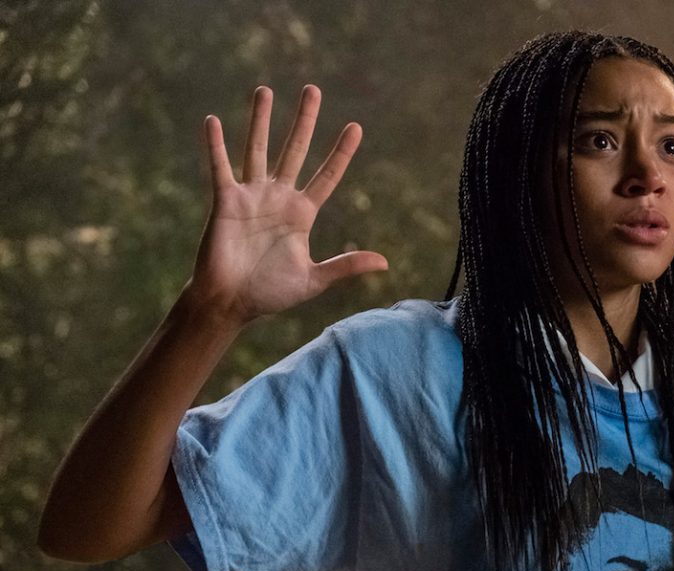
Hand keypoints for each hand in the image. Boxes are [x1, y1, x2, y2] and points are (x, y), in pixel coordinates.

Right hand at [186, 85, 387, 325]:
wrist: (231, 302)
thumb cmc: (270, 293)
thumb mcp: (313, 280)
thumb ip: (345, 266)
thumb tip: (385, 262)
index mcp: (302, 214)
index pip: (327, 176)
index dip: (341, 153)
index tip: (356, 127)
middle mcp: (278, 198)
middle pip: (295, 150)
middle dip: (305, 122)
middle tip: (313, 90)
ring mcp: (251, 196)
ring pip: (257, 149)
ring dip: (261, 121)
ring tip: (265, 90)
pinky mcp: (225, 201)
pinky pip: (220, 168)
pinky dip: (216, 146)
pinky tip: (213, 121)